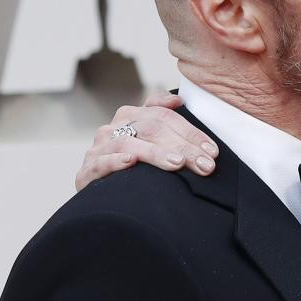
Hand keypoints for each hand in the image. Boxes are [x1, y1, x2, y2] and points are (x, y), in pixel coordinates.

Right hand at [75, 92, 218, 191]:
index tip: (212, 151)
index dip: (190, 132)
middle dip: (183, 147)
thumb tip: (177, 101)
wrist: (106, 199)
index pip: (165, 116)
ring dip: (155, 153)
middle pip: (152, 129)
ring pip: (129, 144)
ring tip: (177, 163)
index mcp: (133, 116)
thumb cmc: (136, 167)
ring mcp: (100, 147)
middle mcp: (115, 127)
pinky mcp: (87, 170)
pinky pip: (100, 162)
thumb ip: (165, 122)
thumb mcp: (153, 143)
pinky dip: (115, 161)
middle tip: (205, 165)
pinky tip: (130, 162)